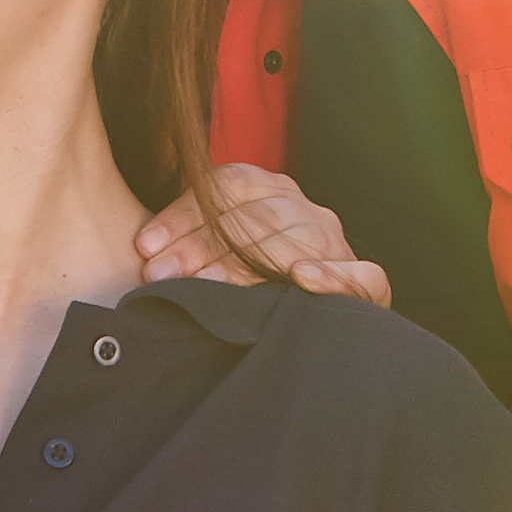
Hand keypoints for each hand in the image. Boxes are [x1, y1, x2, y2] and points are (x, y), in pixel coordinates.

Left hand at [135, 163, 389, 306]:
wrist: (318, 324)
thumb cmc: (252, 286)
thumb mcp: (220, 254)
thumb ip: (193, 244)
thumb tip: (144, 254)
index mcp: (271, 191)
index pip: (227, 188)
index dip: (183, 214)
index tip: (144, 246)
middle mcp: (306, 209)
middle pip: (253, 217)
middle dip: (200, 247)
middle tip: (159, 275)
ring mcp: (336, 243)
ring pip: (296, 241)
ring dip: (248, 265)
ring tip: (209, 285)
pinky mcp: (368, 282)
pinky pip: (361, 275)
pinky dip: (333, 276)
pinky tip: (302, 278)